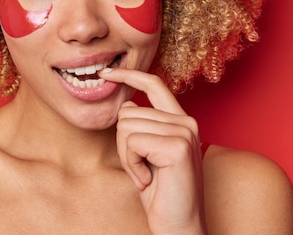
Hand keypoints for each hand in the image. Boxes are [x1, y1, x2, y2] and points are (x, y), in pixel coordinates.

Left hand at [99, 68, 206, 234]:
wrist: (178, 226)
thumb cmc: (160, 193)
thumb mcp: (146, 154)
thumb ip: (141, 127)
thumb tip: (126, 105)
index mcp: (181, 120)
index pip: (153, 84)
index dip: (128, 75)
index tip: (106, 73)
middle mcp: (186, 122)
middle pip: (128, 112)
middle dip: (123, 144)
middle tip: (141, 169)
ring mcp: (184, 132)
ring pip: (126, 126)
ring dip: (127, 157)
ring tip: (146, 175)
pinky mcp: (178, 147)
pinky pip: (132, 142)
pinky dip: (132, 164)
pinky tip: (147, 180)